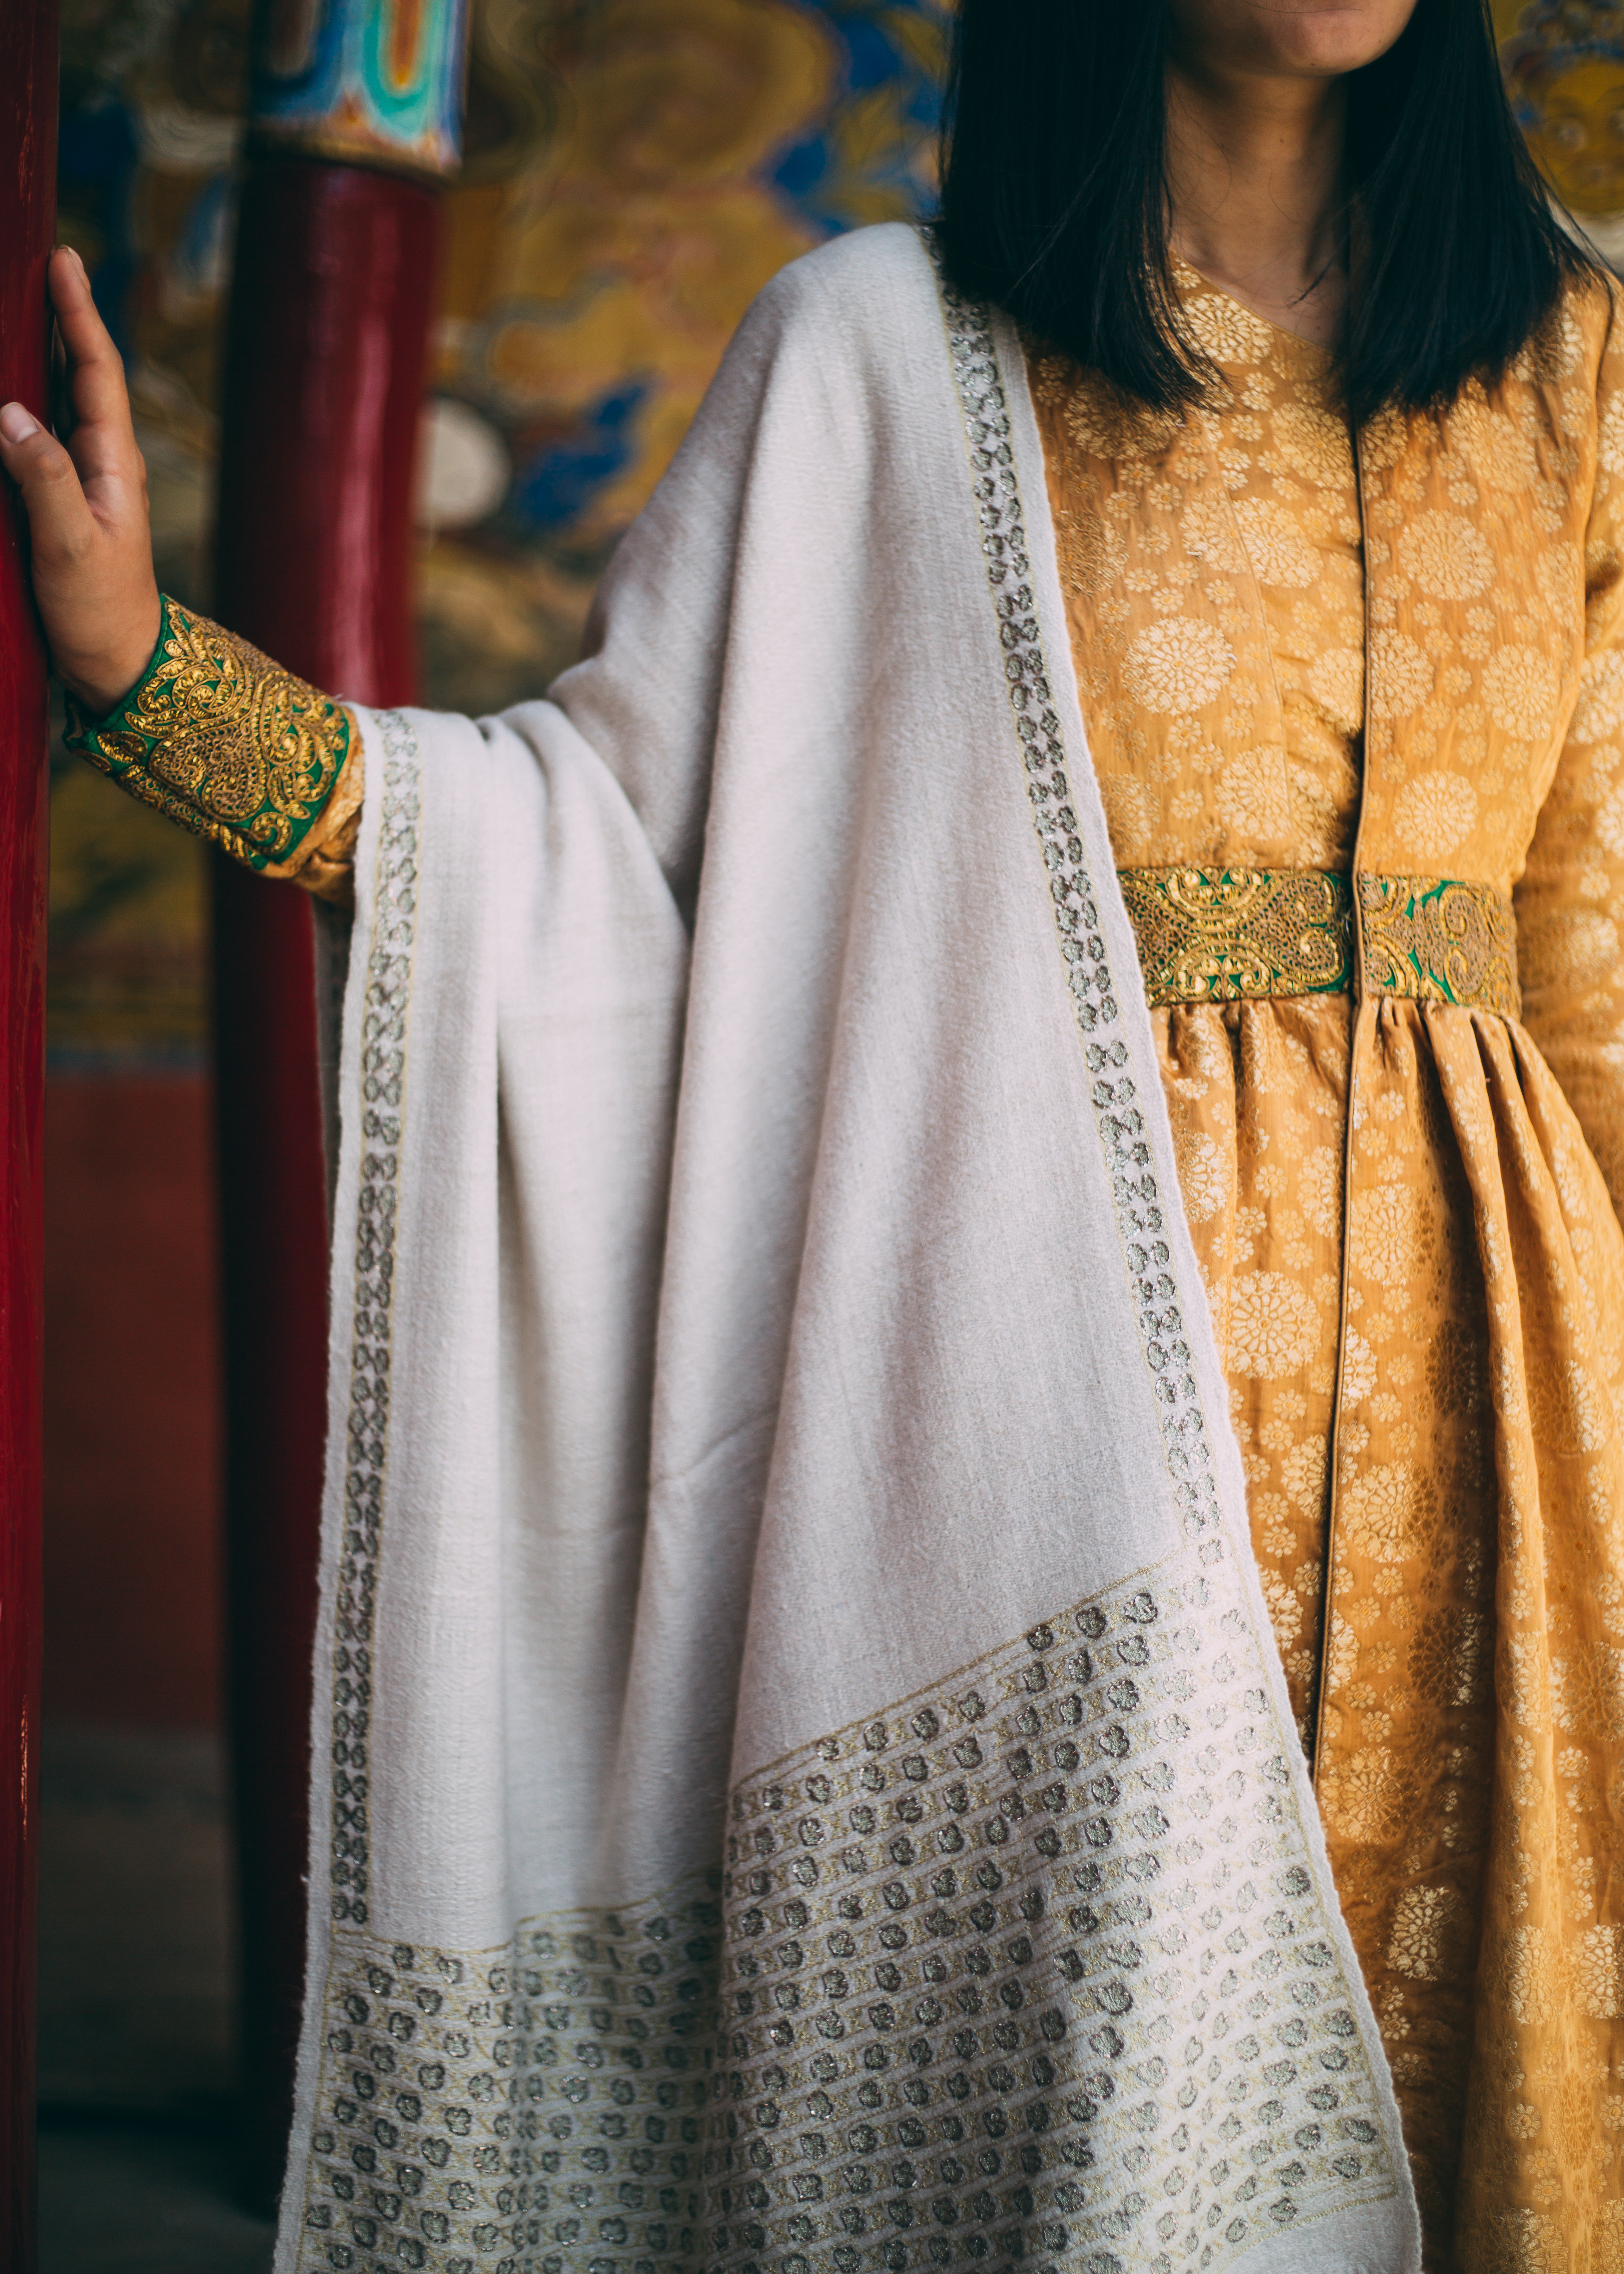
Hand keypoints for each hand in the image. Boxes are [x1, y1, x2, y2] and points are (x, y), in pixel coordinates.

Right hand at [0, 246, 161, 714]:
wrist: (118, 664)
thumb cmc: (100, 611)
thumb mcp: (70, 546)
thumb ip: (43, 478)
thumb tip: (9, 412)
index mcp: (114, 462)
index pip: (96, 370)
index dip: (78, 313)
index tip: (63, 259)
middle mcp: (103, 461)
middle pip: (80, 372)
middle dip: (61, 317)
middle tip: (41, 262)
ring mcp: (84, 480)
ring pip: (60, 399)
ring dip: (43, 352)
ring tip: (22, 305)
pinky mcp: (64, 502)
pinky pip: (43, 435)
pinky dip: (26, 401)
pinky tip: (10, 392)